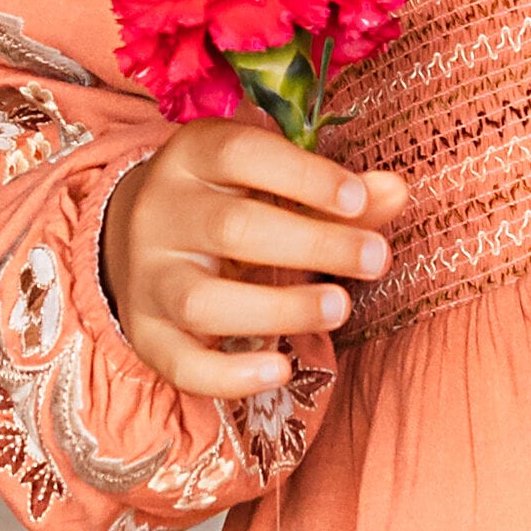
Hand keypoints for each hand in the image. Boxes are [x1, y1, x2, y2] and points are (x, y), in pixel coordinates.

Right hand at [101, 121, 410, 400]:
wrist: (135, 239)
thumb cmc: (229, 203)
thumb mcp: (272, 182)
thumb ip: (335, 192)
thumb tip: (395, 192)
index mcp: (193, 157)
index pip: (241, 155)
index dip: (303, 176)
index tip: (358, 199)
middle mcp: (161, 213)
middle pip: (233, 229)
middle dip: (313, 245)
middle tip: (376, 258)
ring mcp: (148, 278)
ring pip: (203, 301)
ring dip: (278, 308)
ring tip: (339, 306)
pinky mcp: (146, 335)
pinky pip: (181, 364)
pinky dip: (229, 375)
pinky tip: (281, 370)